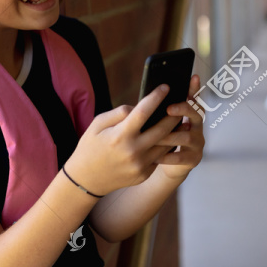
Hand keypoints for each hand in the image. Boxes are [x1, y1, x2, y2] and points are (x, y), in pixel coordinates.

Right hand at [64, 85, 180, 196]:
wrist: (86, 179)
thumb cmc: (90, 147)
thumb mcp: (97, 124)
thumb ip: (119, 113)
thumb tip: (139, 107)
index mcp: (120, 135)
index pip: (143, 112)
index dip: (156, 97)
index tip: (166, 87)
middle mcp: (133, 151)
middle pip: (162, 129)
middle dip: (173, 115)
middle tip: (180, 104)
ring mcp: (140, 165)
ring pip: (165, 145)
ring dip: (174, 131)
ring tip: (178, 120)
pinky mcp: (143, 174)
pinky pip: (159, 157)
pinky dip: (165, 147)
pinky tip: (168, 138)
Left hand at [152, 74, 205, 181]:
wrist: (166, 167)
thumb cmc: (159, 141)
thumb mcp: (157, 124)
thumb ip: (154, 114)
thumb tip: (137, 104)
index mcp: (189, 115)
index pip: (193, 98)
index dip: (194, 88)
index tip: (193, 77)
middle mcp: (197, 127)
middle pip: (196, 114)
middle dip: (183, 110)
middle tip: (169, 108)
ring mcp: (197, 143)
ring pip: (187, 137)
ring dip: (171, 136)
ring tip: (156, 138)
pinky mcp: (194, 159)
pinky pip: (182, 157)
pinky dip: (168, 156)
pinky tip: (156, 157)